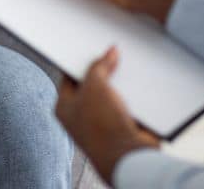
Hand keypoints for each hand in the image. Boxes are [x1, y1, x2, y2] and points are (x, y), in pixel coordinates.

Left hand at [56, 47, 159, 184]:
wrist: (128, 156)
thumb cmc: (102, 124)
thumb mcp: (95, 85)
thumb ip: (99, 65)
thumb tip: (110, 52)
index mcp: (64, 108)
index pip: (68, 77)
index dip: (78, 60)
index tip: (88, 46)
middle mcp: (81, 116)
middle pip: (92, 84)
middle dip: (103, 70)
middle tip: (111, 51)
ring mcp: (102, 123)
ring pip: (111, 94)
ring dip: (120, 82)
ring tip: (128, 62)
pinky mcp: (121, 127)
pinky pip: (126, 104)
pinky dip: (133, 95)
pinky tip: (139, 81)